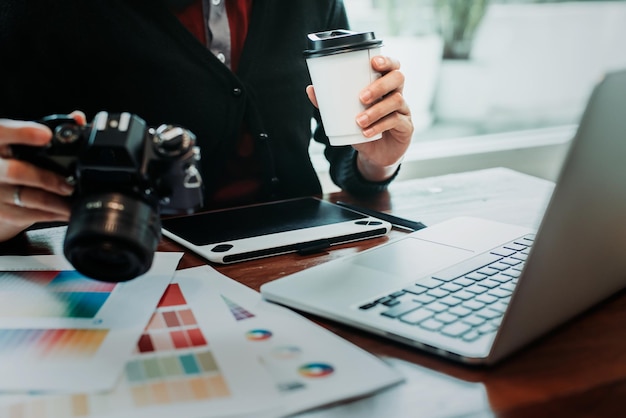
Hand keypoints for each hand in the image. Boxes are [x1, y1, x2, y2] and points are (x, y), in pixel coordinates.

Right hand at [0, 112, 83, 240]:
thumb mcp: (23, 142)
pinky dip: (52, 214)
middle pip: (15, 172)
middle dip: (46, 179)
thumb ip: (49, 129)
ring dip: (55, 202)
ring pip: (27, 197)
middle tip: (68, 185)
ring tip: (73, 201)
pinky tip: (66, 212)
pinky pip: (29, 214)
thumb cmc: (14, 161)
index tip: (46, 135)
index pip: (2, 132)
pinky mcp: (2, 211)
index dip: (22, 133)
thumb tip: (78, 117)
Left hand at [307, 55, 413, 181]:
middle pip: (398, 78)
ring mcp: (404, 110)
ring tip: (359, 120)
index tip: (373, 62)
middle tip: (361, 97)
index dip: (387, 60)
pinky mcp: (406, 127)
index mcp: (384, 85)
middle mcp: (397, 94)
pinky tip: (367, 132)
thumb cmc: (362, 128)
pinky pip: (396, 121)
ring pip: (397, 100)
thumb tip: (310, 89)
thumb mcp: (345, 116)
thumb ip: (330, 103)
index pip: (392, 66)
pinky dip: (380, 126)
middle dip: (380, 85)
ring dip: (376, 110)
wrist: (374, 155)